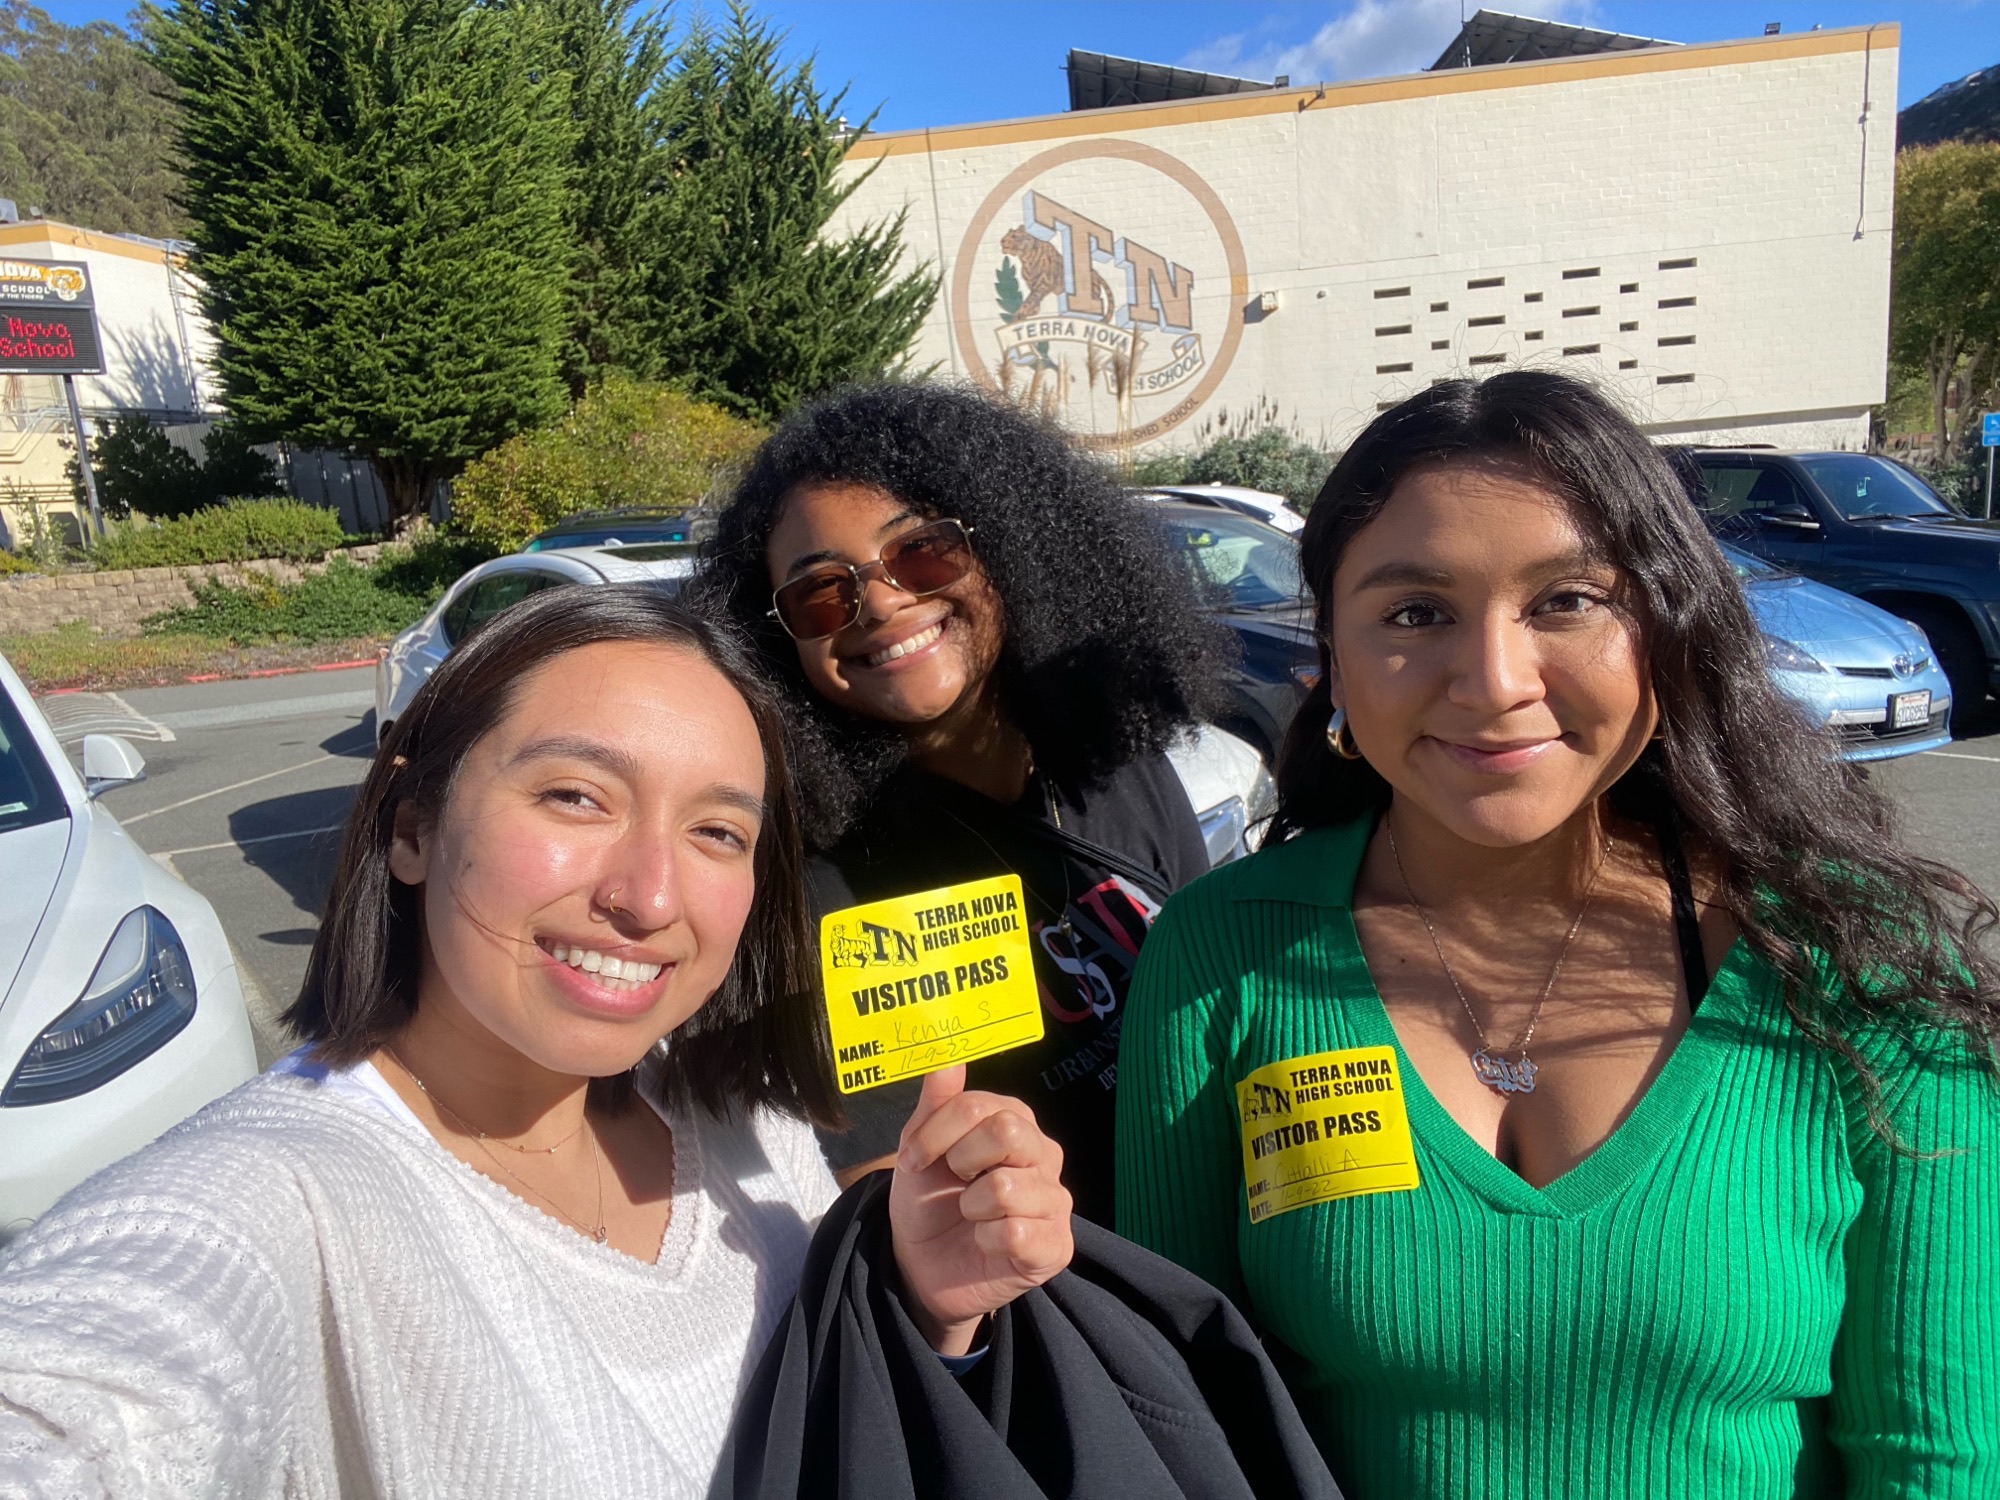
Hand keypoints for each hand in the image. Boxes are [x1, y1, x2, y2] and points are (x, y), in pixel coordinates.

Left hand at [888, 1066, 1073, 1355]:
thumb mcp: (919, 1149)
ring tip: (972, 1217)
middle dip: (961, 1161)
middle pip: (1008, 1133)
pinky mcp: (1056, 1246)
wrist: (922, 1267)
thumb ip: (935, 1103)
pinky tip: (987, 1243)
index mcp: (1016, 1122)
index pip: (981, 1106)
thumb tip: (948, 1058)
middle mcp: (1045, 1155)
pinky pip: (1017, 1232)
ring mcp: (1055, 1201)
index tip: (913, 1158)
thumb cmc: (927, 1201)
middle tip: (953, 1184)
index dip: (937, 1131)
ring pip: (1008, 1188)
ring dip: (971, 1207)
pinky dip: (986, 1239)